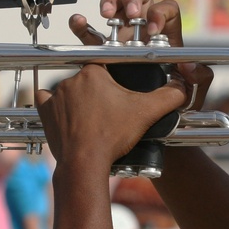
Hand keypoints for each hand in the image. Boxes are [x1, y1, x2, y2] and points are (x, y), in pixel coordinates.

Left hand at [35, 65, 187, 170]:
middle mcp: (72, 79)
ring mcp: (55, 95)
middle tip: (112, 109)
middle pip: (90, 79)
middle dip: (100, 91)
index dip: (115, 77)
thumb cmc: (112, 136)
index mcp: (94, 73)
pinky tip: (65, 112)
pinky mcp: (45, 111)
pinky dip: (53, 104)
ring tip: (93, 116)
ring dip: (80, 99)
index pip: (106, 65)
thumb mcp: (147, 113)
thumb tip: (183, 87)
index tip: (120, 92)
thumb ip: (170, 96)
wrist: (85, 163)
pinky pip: (45, 99)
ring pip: (70, 89)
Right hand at [66, 0, 213, 110]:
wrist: (147, 124)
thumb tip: (189, 66)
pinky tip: (78, 22)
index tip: (153, 28)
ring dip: (111, 2)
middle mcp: (144, 31)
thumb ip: (200, 80)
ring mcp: (122, 37)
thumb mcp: (191, 95)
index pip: (167, 9)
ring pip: (116, 6)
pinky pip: (89, 32)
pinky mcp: (100, 50)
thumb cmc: (173, 107)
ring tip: (108, 15)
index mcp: (166, 35)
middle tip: (132, 13)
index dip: (161, 12)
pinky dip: (82, 24)